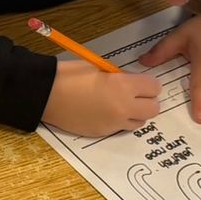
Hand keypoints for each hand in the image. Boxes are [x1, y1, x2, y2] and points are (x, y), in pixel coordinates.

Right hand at [42, 60, 163, 137]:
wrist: (46, 95)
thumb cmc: (70, 75)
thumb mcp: (99, 67)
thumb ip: (119, 76)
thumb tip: (129, 82)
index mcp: (123, 86)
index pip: (154, 88)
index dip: (147, 83)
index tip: (138, 81)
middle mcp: (123, 108)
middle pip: (153, 109)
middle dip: (146, 100)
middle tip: (134, 94)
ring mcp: (113, 123)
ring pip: (140, 122)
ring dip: (135, 113)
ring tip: (119, 104)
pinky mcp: (103, 132)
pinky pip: (120, 128)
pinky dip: (118, 121)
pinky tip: (104, 112)